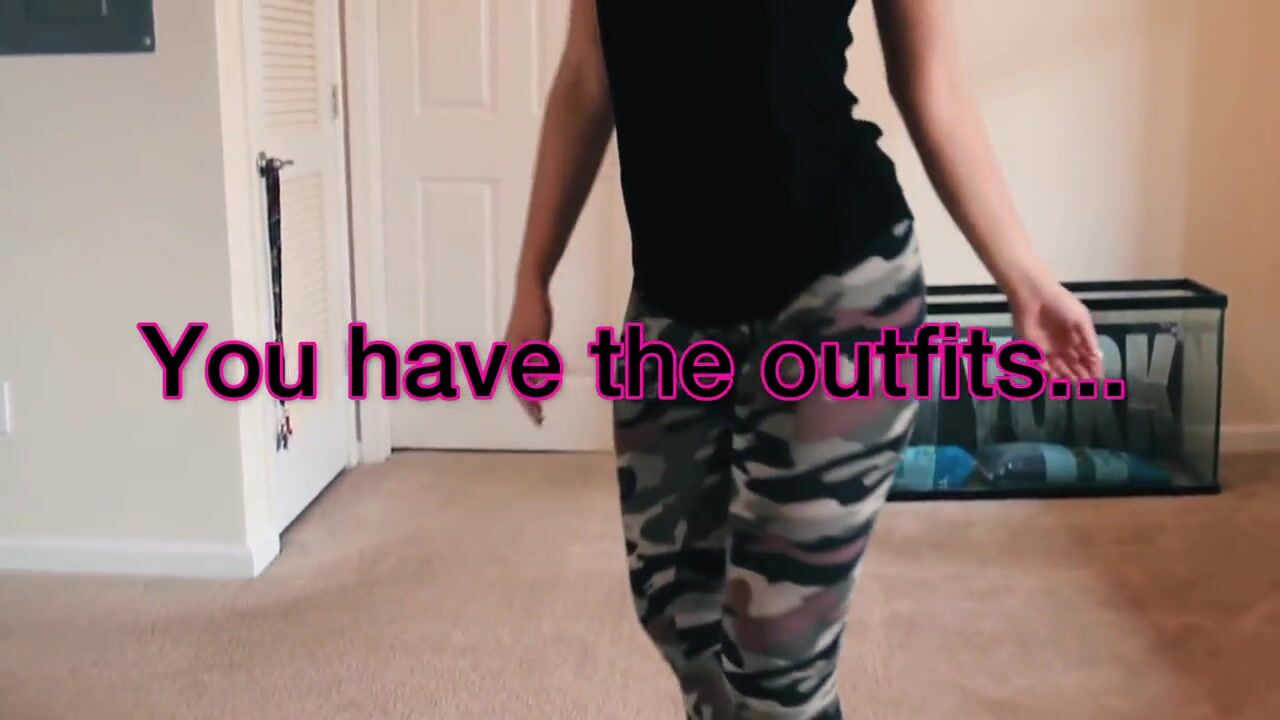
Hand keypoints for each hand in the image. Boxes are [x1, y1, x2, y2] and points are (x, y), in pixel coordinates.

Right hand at [502, 285, 552, 425]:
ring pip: (521, 378)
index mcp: (512, 356)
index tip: (538, 418)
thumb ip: (536, 363)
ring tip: (539, 407)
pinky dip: (531, 379)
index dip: (529, 405)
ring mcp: (514, 349)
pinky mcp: (520, 344)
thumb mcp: (539, 340)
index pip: (521, 388)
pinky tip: (538, 383)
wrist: (531, 290)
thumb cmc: (535, 312)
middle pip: (518, 386)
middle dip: (529, 404)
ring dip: (530, 393)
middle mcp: (510, 355)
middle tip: (539, 420)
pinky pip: (524, 368)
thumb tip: (535, 386)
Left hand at [1008, 279, 1102, 379]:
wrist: (1035, 297)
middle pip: (1074, 363)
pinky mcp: (1034, 348)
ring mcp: (1049, 347)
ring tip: (1074, 383)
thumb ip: (1089, 339)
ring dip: (1066, 376)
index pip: (1087, 355)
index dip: (1093, 366)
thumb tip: (1098, 357)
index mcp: (1077, 336)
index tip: (1098, 378)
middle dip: (1081, 373)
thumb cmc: (1062, 305)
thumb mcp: (1081, 320)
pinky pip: (1041, 365)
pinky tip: (1056, 378)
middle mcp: (1064, 344)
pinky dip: (1048, 372)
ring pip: (1059, 367)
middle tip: (1086, 384)